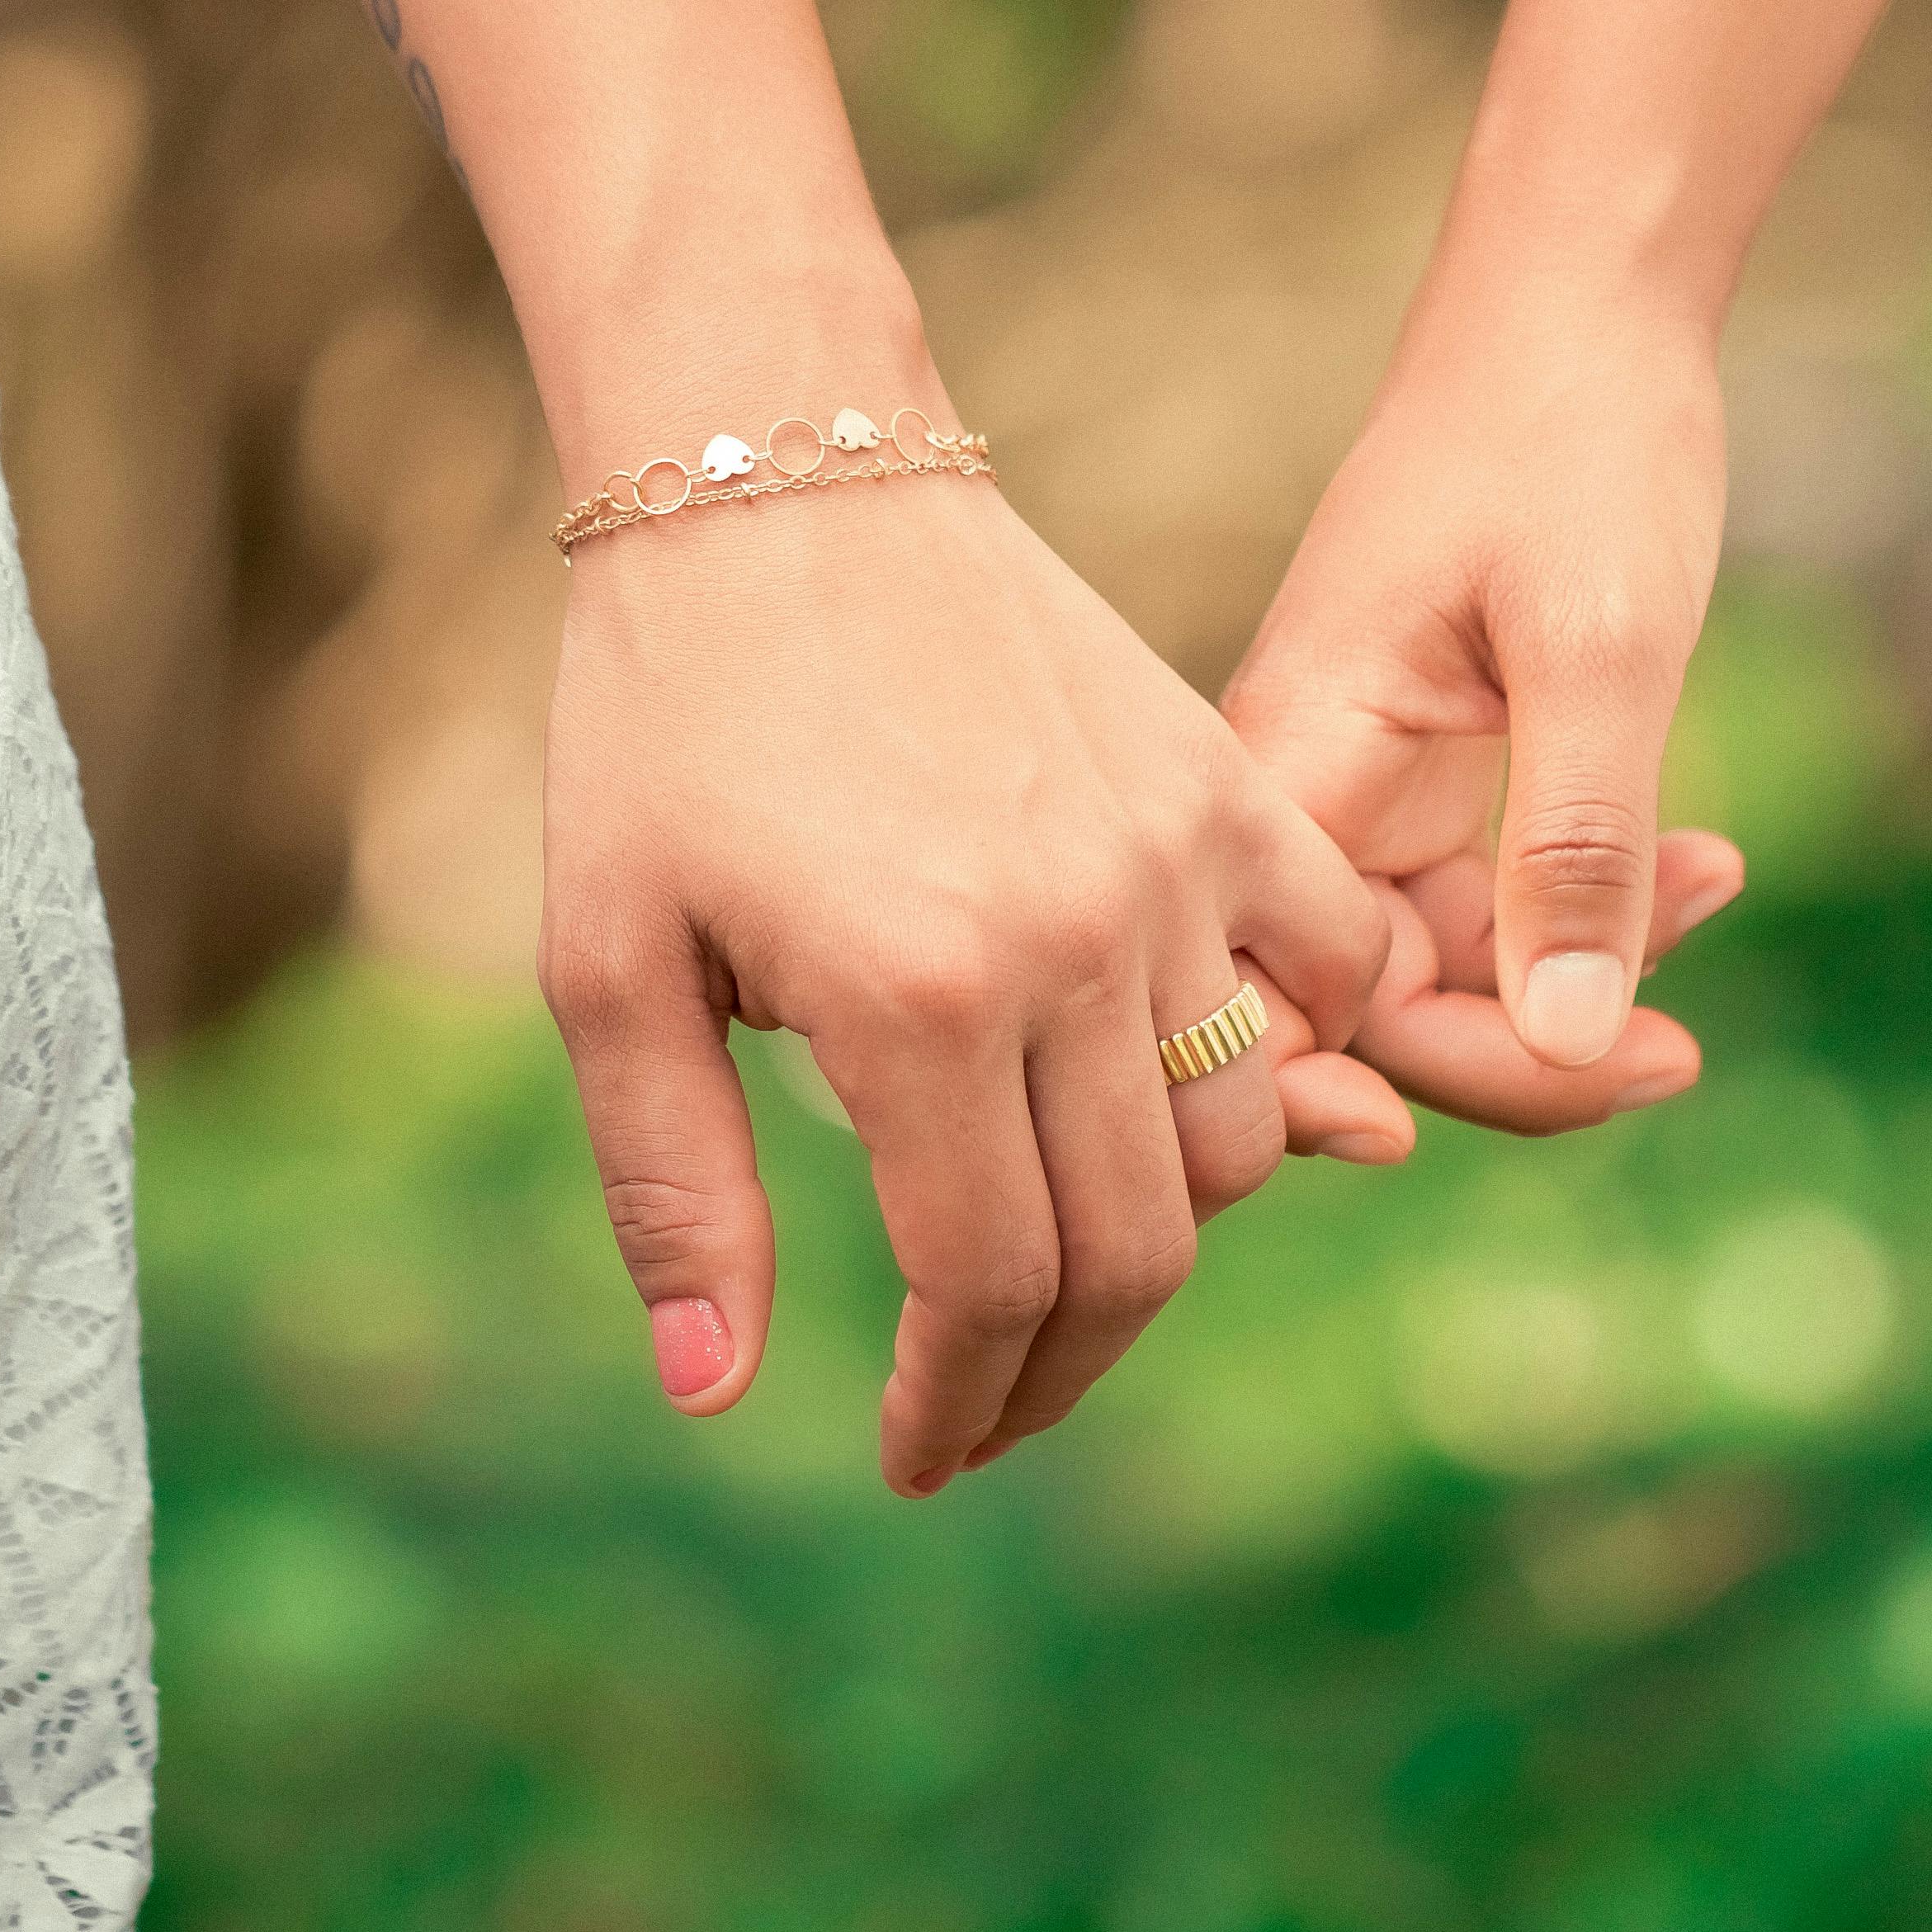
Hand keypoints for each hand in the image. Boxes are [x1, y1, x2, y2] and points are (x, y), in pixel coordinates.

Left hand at [539, 435, 1404, 1491]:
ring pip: (1239, 1136)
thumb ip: (673, 1184)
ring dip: (1160, 1236)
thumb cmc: (663, 721)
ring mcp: (1172, 857)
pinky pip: (1327, 967)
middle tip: (981, 1410)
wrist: (781, 476)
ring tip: (1059, 1267)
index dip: (958, 1402)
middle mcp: (1074, 941)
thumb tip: (717, 1398)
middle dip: (1057, 1370)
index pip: (991, 1281)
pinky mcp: (1220, 785)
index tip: (915, 1455)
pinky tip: (1199, 1101)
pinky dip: (1300, 1056)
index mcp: (913, 997)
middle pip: (1135, 1246)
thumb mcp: (605, 958)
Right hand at [1225, 286, 1742, 1127]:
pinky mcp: (1431, 776)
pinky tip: (1706, 872)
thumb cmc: (1573, 443)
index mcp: (1289, 760)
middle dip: (1517, 1054)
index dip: (1359, 1092)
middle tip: (1683, 1054)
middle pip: (1361, 1015)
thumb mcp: (1600, 647)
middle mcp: (1301, 796)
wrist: (1585, 303)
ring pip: (1436, 972)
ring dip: (1577, 983)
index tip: (1507, 1105)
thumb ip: (1576, 851)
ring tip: (1715, 902)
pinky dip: (1594, 911)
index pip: (1280, 1000)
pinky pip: (1485, 905)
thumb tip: (1569, 1049)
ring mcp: (1363, 791)